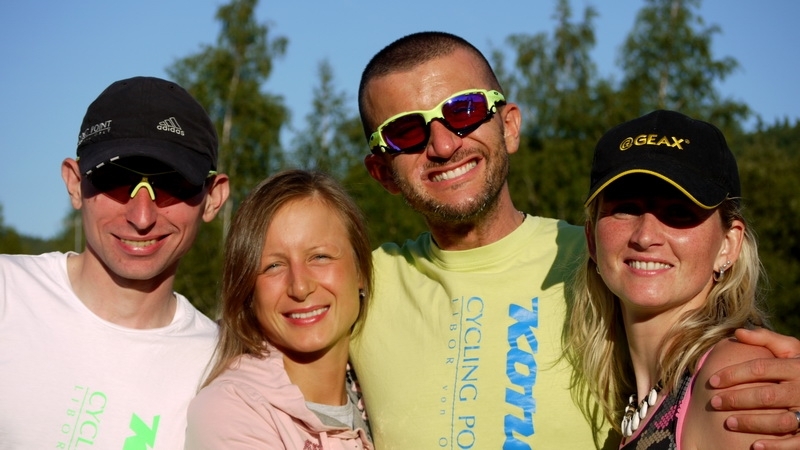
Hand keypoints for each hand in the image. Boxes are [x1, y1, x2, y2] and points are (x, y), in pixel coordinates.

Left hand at [709, 328, 799, 448]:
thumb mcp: (792, 349)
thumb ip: (766, 339)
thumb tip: (737, 332)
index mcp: (795, 367)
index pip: (759, 369)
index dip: (733, 374)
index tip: (712, 381)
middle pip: (766, 396)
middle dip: (737, 400)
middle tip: (714, 402)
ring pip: (780, 420)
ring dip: (752, 423)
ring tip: (728, 422)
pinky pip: (796, 442)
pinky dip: (776, 446)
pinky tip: (755, 446)